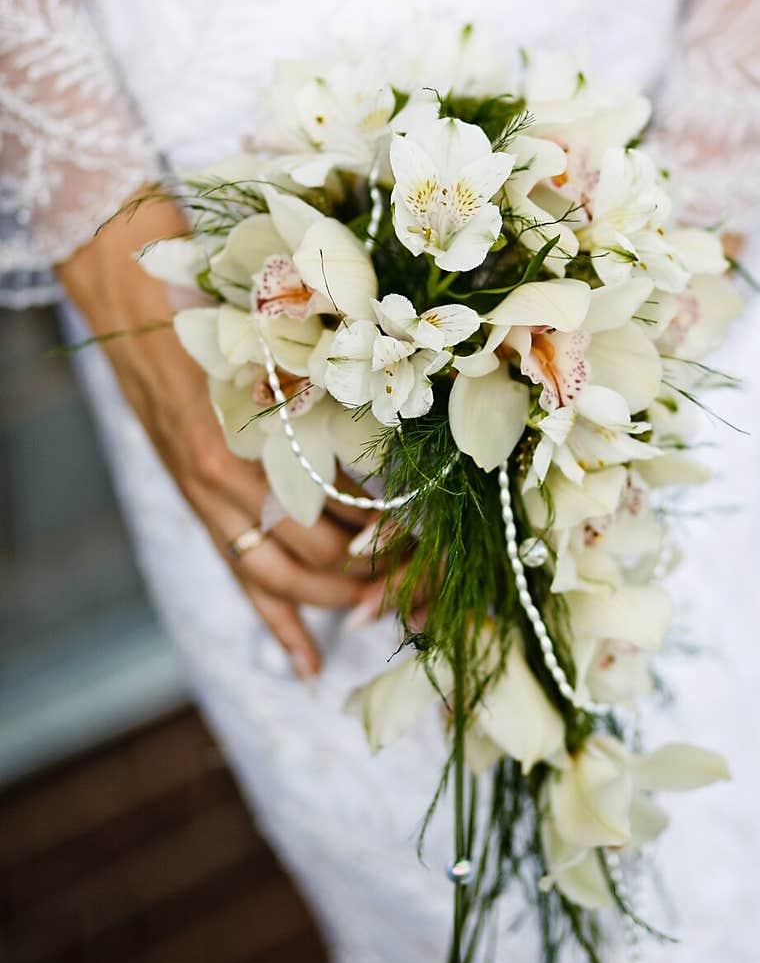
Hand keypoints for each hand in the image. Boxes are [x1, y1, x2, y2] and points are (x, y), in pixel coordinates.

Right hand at [57, 191, 381, 676]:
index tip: (424, 539)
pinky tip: (309, 664)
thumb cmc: (217, 304)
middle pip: (314, 563)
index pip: (334, 523)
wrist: (133, 298)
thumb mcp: (283, 340)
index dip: (384, 543)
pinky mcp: (200, 507)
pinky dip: (279, 627)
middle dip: (370, 576)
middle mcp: (226, 482)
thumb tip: (398, 435)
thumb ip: (331, 389)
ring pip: (278, 583)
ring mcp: (207, 501)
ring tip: (381, 604)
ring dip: (335, 599)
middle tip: (414, 571)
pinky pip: (242, 581)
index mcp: (253, 440)